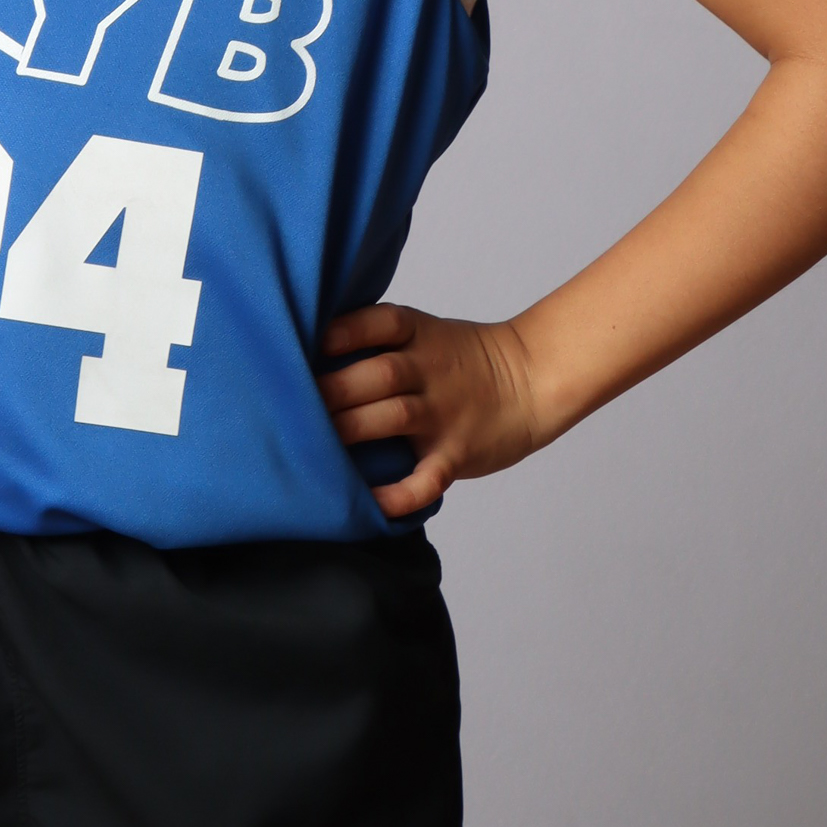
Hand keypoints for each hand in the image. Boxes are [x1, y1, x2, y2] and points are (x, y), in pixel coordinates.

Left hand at [316, 303, 540, 517]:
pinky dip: (401, 494)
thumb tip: (311, 358)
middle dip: (335, 390)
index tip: (313, 344)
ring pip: (395, 417)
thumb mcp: (427, 334)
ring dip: (353, 430)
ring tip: (315, 447)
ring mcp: (444, 412)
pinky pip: (428, 477)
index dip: (345, 331)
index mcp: (420, 336)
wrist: (533, 380)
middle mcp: (431, 371)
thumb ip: (380, 342)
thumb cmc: (464, 361)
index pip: (380, 323)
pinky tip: (372, 503)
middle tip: (293, 407)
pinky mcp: (456, 453)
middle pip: (380, 374)